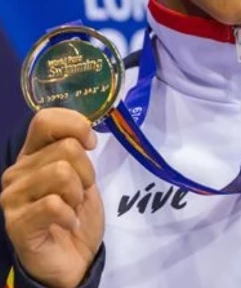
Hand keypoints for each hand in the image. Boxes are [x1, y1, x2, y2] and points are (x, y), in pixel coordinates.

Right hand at [1, 108, 104, 287]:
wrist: (73, 257)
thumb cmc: (76, 213)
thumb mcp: (83, 177)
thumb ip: (78, 152)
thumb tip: (86, 134)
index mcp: (32, 155)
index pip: (45, 120)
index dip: (76, 126)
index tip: (91, 144)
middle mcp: (17, 172)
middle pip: (66, 148)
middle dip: (87, 171)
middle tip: (80, 193)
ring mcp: (12, 197)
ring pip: (62, 173)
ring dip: (78, 194)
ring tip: (72, 208)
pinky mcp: (16, 222)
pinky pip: (53, 204)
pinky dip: (70, 215)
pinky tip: (67, 223)